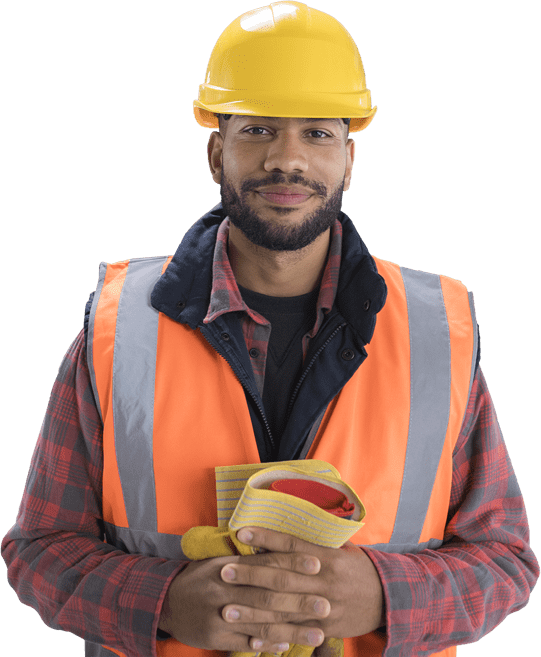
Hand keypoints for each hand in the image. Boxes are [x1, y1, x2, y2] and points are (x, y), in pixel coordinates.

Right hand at [159, 551, 330, 652]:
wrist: (167, 601)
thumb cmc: (201, 577)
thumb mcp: (221, 561)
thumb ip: (248, 559)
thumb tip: (281, 551)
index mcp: (229, 564)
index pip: (266, 562)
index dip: (292, 563)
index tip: (318, 564)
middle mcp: (225, 587)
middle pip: (268, 594)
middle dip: (300, 600)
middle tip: (327, 604)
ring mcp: (220, 614)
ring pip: (262, 621)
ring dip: (293, 628)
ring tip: (319, 631)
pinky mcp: (215, 635)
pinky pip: (247, 641)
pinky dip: (268, 644)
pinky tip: (288, 645)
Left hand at [220, 528, 383, 639]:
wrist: (390, 598)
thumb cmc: (359, 567)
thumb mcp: (342, 547)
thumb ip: (316, 538)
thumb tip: (287, 523)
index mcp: (327, 556)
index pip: (291, 544)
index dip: (266, 538)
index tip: (241, 532)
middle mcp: (324, 580)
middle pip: (282, 577)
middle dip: (251, 575)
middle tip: (224, 572)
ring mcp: (324, 607)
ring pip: (283, 610)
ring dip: (252, 612)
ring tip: (226, 610)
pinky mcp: (324, 628)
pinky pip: (294, 634)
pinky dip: (272, 638)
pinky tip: (251, 639)